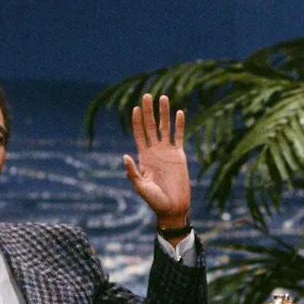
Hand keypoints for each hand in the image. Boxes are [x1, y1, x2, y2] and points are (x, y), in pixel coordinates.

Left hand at [124, 94, 190, 230]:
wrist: (173, 208)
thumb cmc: (154, 201)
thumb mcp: (141, 187)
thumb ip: (133, 172)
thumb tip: (124, 156)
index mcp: (143, 157)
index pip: (139, 134)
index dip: (137, 121)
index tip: (136, 108)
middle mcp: (154, 151)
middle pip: (150, 126)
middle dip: (149, 111)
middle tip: (147, 95)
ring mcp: (167, 152)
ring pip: (165, 128)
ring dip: (164, 113)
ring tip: (163, 97)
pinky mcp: (179, 155)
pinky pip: (179, 136)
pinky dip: (180, 125)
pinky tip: (179, 112)